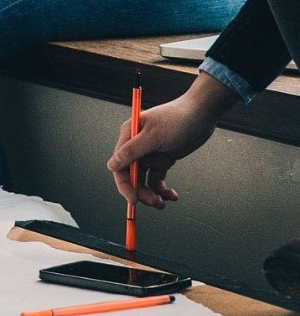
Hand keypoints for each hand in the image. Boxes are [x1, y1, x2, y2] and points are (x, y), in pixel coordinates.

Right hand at [106, 73, 236, 208]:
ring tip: (163, 202)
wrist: (203, 113)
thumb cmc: (179, 119)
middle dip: (141, 191)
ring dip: (152, 193)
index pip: (119, 165)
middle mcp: (136, 147)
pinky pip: (157, 179)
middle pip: (131, 176)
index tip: (133, 199)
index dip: (124, 184)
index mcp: (129, 137)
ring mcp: (149, 154)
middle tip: (154, 202)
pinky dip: (163, 189)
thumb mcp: (154, 136)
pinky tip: (172, 195)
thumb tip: (111, 166)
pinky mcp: (163, 159)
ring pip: (144, 180)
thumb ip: (131, 151)